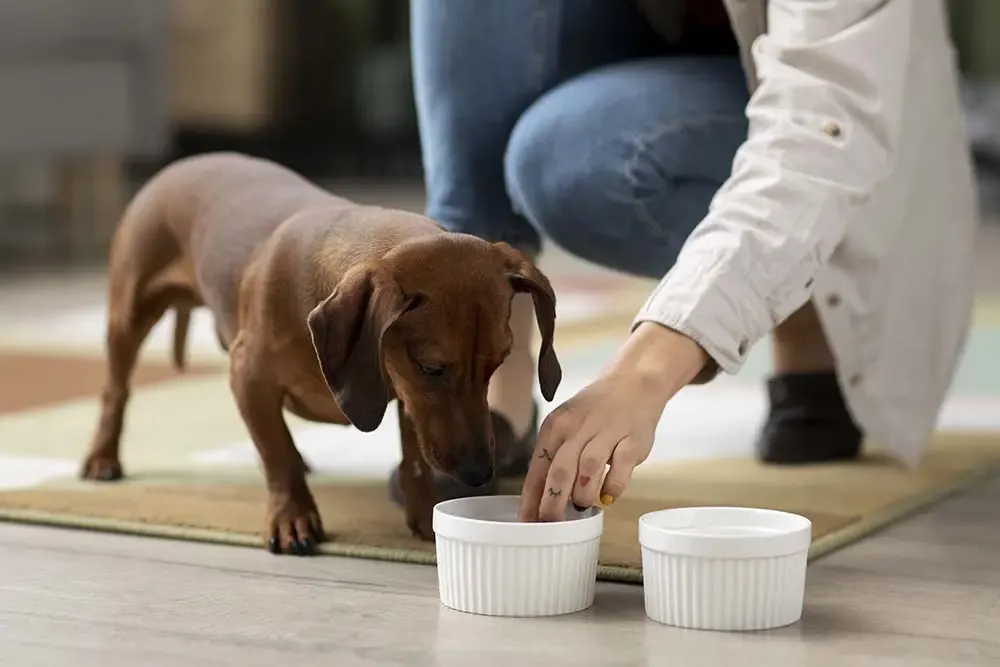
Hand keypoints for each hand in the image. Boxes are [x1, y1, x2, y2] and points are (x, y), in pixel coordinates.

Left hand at [517, 323, 708, 521]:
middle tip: (551, 523)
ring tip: (581, 506)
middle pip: (560, 470)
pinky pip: (621, 467)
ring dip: (582, 494)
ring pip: (589, 469)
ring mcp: (607, 431)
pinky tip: (607, 498)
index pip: (537, 467)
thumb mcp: (567, 427)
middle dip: (553, 502)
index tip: (526, 522)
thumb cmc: (595, 412)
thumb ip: (555, 459)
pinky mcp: (632, 439)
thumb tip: (539, 501)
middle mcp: (578, 427)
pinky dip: (612, 487)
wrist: (633, 383)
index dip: (531, 498)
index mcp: (556, 426)